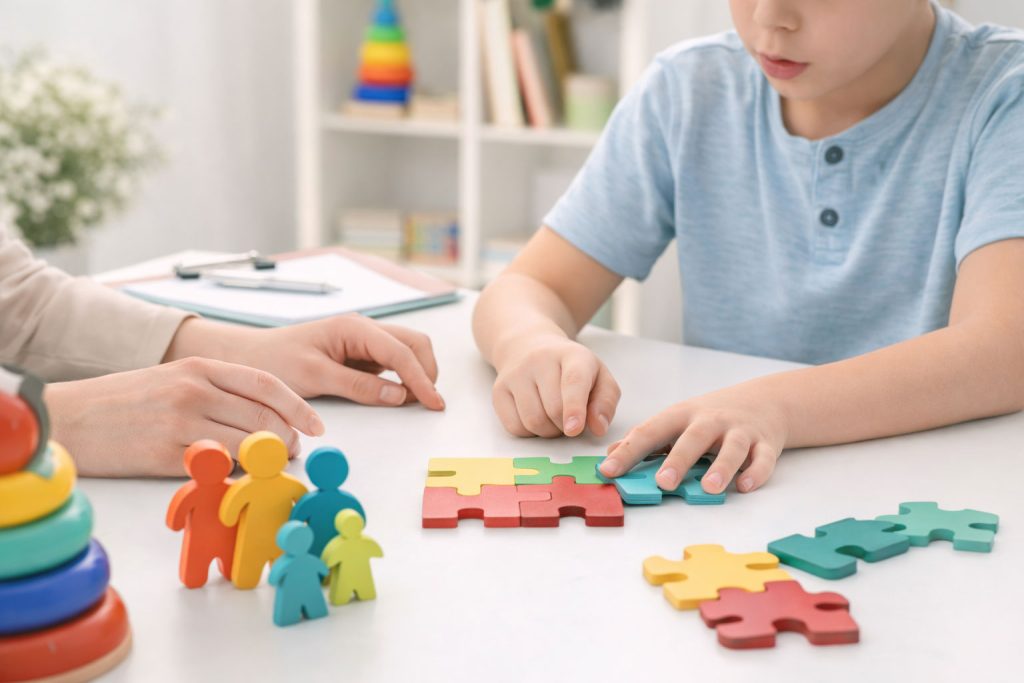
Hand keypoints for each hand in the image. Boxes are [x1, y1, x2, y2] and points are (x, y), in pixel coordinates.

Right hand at [46, 358, 322, 476]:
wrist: (70, 417)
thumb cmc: (124, 400)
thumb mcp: (173, 378)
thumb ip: (217, 391)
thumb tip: (263, 416)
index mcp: (200, 367)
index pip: (266, 384)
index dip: (298, 406)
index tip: (317, 426)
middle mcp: (195, 391)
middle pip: (264, 417)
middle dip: (288, 438)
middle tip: (293, 452)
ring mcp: (181, 423)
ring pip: (248, 444)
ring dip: (267, 460)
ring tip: (268, 467)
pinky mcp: (167, 455)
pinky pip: (218, 468)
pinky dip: (237, 476)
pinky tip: (238, 480)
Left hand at [166, 314, 444, 409]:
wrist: (250, 357)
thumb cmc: (275, 361)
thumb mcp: (315, 377)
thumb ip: (358, 386)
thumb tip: (399, 395)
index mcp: (354, 327)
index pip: (401, 352)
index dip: (422, 379)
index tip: (434, 403)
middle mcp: (364, 328)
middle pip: (414, 343)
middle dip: (427, 371)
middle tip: (431, 403)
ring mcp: (364, 340)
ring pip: (408, 350)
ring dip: (418, 373)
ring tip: (420, 401)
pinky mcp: (360, 354)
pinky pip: (393, 361)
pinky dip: (404, 377)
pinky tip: (402, 395)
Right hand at [491, 334, 619, 437]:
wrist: (528, 345)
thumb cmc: (570, 367)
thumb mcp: (599, 376)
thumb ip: (605, 401)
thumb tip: (599, 428)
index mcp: (571, 354)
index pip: (573, 381)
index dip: (574, 408)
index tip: (574, 429)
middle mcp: (539, 360)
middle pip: (553, 409)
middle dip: (566, 425)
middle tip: (570, 419)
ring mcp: (515, 374)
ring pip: (533, 421)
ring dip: (548, 431)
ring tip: (554, 417)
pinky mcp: (499, 391)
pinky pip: (514, 426)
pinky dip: (529, 431)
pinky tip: (536, 415)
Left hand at [598, 383, 789, 493]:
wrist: (764, 401)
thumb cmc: (711, 416)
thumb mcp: (677, 420)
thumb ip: (646, 439)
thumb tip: (610, 454)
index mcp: (681, 416)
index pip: (650, 432)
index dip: (628, 452)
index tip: (608, 471)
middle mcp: (710, 421)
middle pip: (693, 438)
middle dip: (677, 460)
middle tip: (663, 482)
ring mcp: (739, 431)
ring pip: (731, 448)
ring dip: (721, 468)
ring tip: (709, 488)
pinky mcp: (765, 443)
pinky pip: (763, 458)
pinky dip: (756, 472)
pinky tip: (745, 486)